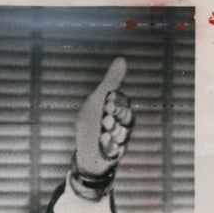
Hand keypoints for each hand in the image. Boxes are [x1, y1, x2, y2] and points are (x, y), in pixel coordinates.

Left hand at [75, 57, 133, 175]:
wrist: (85, 150)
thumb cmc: (91, 122)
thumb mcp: (97, 100)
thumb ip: (110, 82)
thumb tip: (122, 58)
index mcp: (119, 109)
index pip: (123, 102)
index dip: (117, 100)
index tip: (107, 99)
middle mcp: (123, 124)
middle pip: (128, 117)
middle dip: (117, 115)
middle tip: (106, 115)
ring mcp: (121, 140)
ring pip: (123, 134)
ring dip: (112, 131)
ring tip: (103, 130)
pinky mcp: (116, 154)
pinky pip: (115, 151)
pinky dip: (108, 146)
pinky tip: (102, 141)